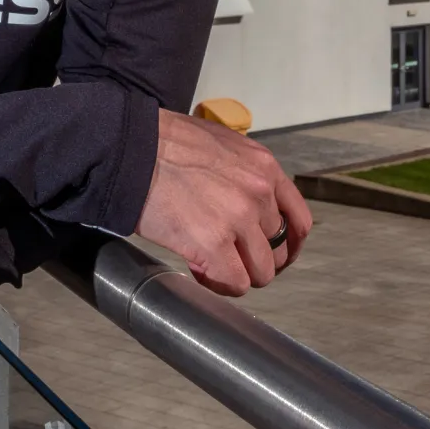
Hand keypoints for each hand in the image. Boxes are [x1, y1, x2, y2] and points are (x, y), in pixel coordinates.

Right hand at [134, 109, 312, 296]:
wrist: (130, 149)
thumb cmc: (164, 143)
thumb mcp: (221, 145)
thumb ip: (242, 174)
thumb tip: (243, 204)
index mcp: (264, 167)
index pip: (299, 219)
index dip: (288, 245)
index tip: (277, 254)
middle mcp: (259, 192)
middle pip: (278, 250)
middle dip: (254, 259)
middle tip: (229, 257)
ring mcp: (238, 219)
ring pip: (260, 272)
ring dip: (237, 274)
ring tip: (211, 263)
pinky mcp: (213, 243)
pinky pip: (233, 283)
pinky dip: (218, 284)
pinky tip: (198, 270)